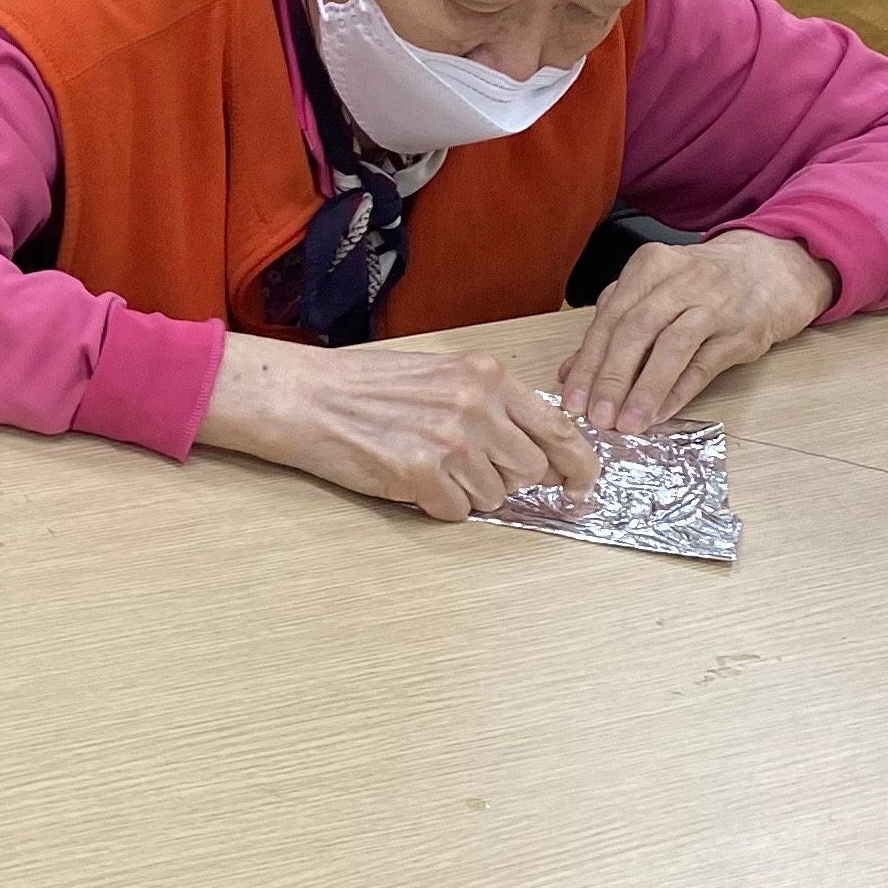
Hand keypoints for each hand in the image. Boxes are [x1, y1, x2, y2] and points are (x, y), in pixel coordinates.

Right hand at [198, 335, 599, 522]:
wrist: (305, 397)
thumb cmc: (363, 385)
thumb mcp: (440, 375)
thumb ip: (490, 403)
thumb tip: (534, 448)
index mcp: (485, 376)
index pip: (559, 428)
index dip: (579, 464)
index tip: (582, 485)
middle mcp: (476, 406)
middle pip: (529, 470)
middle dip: (507, 478)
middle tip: (468, 469)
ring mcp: (450, 442)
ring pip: (495, 497)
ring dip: (467, 492)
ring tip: (426, 466)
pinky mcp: (421, 475)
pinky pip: (456, 512)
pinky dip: (436, 505)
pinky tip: (408, 480)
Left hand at [558, 230, 833, 434]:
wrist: (773, 269)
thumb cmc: (702, 285)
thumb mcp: (654, 291)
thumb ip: (612, 325)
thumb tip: (568, 372)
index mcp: (649, 267)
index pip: (609, 318)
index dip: (588, 362)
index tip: (571, 400)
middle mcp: (681, 281)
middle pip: (635, 332)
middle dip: (611, 379)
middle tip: (596, 416)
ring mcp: (716, 305)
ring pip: (671, 349)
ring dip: (644, 390)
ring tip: (626, 424)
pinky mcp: (743, 332)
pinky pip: (704, 366)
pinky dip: (678, 392)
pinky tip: (659, 414)